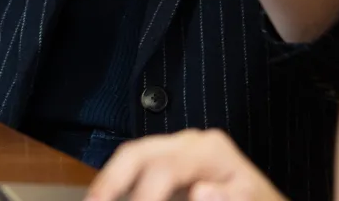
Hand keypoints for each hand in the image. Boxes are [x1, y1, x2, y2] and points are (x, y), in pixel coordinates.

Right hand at [87, 129, 285, 200]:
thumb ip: (230, 199)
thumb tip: (200, 191)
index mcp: (210, 150)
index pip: (164, 168)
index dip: (145, 197)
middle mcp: (189, 143)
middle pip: (138, 152)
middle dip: (111, 180)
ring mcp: (176, 151)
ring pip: (131, 157)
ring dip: (109, 182)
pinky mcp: (168, 165)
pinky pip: (136, 168)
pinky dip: (119, 185)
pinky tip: (108, 199)